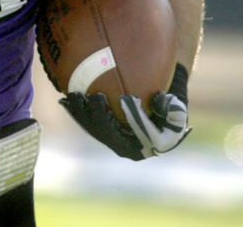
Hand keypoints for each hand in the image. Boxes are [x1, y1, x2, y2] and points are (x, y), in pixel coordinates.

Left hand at [60, 64, 190, 159]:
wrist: (157, 98)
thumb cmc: (168, 100)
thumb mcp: (177, 104)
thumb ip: (174, 108)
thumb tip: (159, 102)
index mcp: (148, 145)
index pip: (135, 136)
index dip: (125, 121)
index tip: (124, 99)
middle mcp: (127, 147)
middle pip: (107, 133)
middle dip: (97, 116)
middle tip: (95, 96)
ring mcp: (111, 139)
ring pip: (92, 128)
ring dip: (81, 113)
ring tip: (75, 95)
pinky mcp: (99, 129)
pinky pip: (84, 121)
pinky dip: (75, 110)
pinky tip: (64, 98)